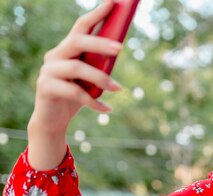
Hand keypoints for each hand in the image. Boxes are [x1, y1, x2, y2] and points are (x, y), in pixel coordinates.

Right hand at [31, 0, 121, 132]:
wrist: (53, 120)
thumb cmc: (76, 96)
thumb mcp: (90, 79)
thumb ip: (99, 64)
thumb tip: (118, 48)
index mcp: (67, 49)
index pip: (81, 26)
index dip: (97, 14)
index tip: (114, 3)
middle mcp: (55, 55)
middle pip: (77, 42)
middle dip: (100, 43)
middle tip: (120, 48)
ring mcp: (48, 71)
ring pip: (76, 68)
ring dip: (101, 78)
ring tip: (118, 89)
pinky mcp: (46, 88)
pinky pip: (74, 92)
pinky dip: (94, 102)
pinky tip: (107, 109)